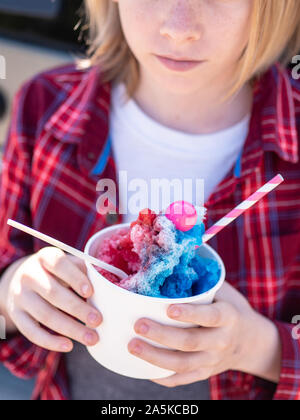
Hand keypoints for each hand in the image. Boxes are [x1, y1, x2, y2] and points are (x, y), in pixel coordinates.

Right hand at [0, 247, 101, 351]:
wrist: (23, 278)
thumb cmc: (57, 272)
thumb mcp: (69, 264)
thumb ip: (86, 271)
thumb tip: (109, 285)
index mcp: (45, 257)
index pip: (59, 265)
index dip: (74, 278)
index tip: (90, 292)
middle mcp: (29, 275)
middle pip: (53, 293)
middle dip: (77, 309)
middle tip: (98, 320)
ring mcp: (20, 296)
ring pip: (44, 315)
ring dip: (70, 329)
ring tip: (92, 338)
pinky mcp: (16, 315)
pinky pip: (32, 331)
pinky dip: (50, 341)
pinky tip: (69, 345)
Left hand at [128, 282, 280, 386]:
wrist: (250, 341)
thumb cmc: (229, 308)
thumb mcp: (224, 292)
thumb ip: (202, 283)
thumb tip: (171, 260)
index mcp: (228, 317)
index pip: (210, 316)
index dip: (190, 313)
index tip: (168, 309)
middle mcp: (221, 341)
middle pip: (190, 342)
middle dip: (162, 335)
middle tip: (138, 325)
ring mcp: (213, 360)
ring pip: (183, 364)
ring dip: (155, 357)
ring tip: (132, 345)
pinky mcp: (205, 373)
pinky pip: (183, 379)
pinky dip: (163, 377)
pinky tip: (143, 369)